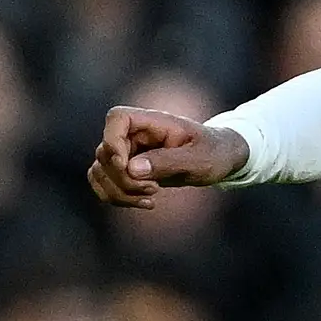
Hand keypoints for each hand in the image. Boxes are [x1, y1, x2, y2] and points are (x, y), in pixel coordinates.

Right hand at [90, 105, 247, 209]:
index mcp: (153, 122)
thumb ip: (168, 161)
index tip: (127, 164)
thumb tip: (132, 169)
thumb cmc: (213, 152)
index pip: (117, 118)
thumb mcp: (200, 159)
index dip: (113, 141)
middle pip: (104, 152)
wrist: (220, 157)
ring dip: (120, 191)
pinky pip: (104, 183)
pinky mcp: (128, 170)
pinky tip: (146, 203)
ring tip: (151, 197)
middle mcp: (135, 135)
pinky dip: (118, 197)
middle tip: (154, 188)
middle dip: (124, 179)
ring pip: (99, 171)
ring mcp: (128, 152)